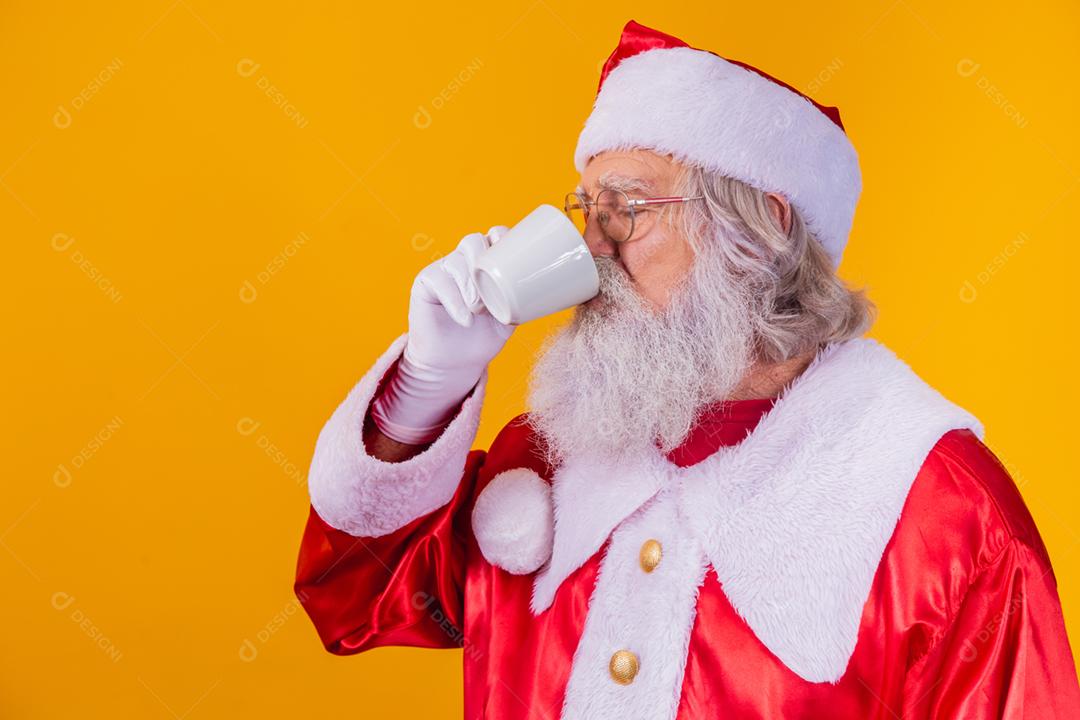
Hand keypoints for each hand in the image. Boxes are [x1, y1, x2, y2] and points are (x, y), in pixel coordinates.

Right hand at [370, 226, 515, 444]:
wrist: (457, 361)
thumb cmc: (486, 335)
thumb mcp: (512, 316)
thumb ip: (528, 302)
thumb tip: (565, 294)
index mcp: (488, 262)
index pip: (493, 236)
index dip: (501, 234)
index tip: (510, 248)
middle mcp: (465, 260)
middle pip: (472, 242)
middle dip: (482, 259)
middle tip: (491, 289)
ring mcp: (443, 269)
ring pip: (455, 262)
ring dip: (469, 284)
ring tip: (478, 308)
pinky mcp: (425, 283)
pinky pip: (438, 282)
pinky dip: (454, 301)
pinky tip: (465, 317)